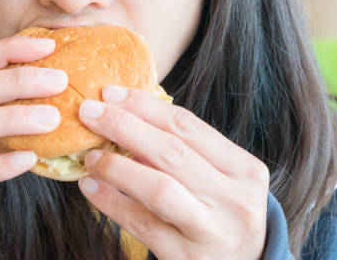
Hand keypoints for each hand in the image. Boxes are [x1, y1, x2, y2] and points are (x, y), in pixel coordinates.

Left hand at [78, 86, 268, 259]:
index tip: (112, 93)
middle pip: (172, 152)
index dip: (145, 106)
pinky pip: (142, 225)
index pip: (189, 126)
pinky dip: (112, 202)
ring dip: (118, 167)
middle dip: (125, 127)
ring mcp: (211, 232)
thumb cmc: (224, 214)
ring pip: (159, 189)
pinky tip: (91, 186)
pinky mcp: (186, 259)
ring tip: (90, 155)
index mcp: (246, 171)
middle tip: (90, 111)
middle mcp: (235, 200)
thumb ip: (186, 152)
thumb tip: (128, 120)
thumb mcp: (221, 180)